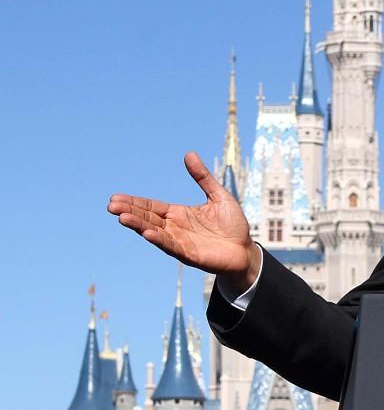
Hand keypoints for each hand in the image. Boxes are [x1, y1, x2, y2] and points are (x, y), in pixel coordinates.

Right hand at [107, 151, 260, 293]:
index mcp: (179, 214)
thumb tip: (189, 154)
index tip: (115, 197)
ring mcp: (181, 242)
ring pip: (155, 232)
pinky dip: (159, 240)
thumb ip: (203, 178)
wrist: (245, 250)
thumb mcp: (218, 196)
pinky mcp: (190, 255)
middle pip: (148, 218)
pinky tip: (147, 233)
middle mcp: (175, 228)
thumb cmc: (233, 225)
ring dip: (139, 225)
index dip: (134, 202)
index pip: (152, 206)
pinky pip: (172, 246)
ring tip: (122, 218)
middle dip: (130, 212)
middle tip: (111, 206)